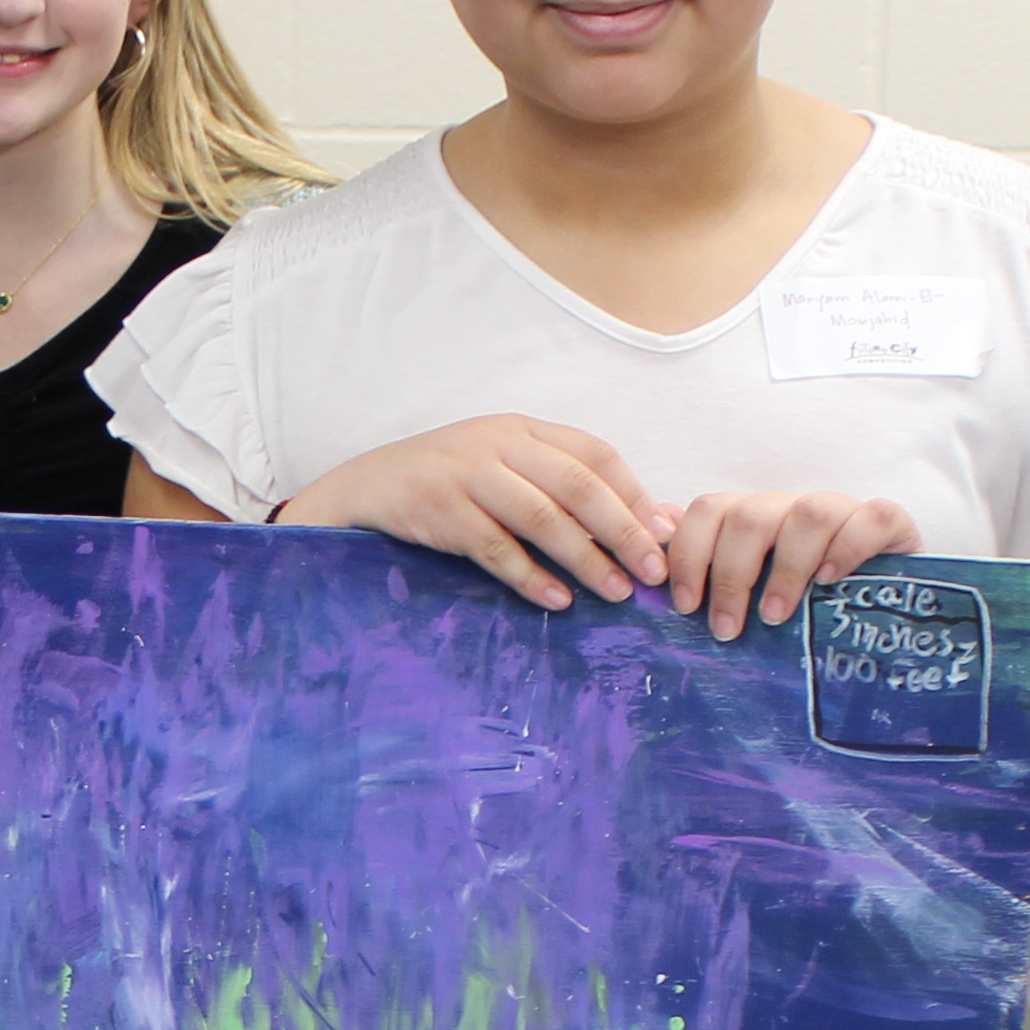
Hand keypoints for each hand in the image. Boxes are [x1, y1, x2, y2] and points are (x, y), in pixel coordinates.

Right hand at [277, 417, 667, 608]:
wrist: (364, 488)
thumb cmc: (445, 485)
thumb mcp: (500, 469)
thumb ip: (555, 488)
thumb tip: (634, 526)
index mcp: (521, 429)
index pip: (594, 454)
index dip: (634, 494)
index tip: (665, 534)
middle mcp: (498, 444)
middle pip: (578, 485)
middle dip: (623, 529)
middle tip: (653, 571)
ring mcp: (467, 475)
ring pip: (541, 517)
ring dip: (584, 558)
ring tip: (615, 592)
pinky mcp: (440, 510)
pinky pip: (495, 548)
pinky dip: (529, 576)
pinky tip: (556, 600)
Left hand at [657, 489, 918, 639]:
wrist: (885, 607)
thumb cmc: (806, 606)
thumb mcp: (752, 593)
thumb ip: (707, 564)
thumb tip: (655, 534)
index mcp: (754, 518)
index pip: (709, 510)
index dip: (690, 554)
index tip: (685, 605)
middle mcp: (792, 508)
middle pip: (750, 516)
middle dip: (731, 574)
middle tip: (727, 629)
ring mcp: (842, 511)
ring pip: (807, 513)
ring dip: (785, 568)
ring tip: (775, 616)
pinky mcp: (888, 523)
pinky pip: (871, 518)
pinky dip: (847, 548)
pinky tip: (829, 581)